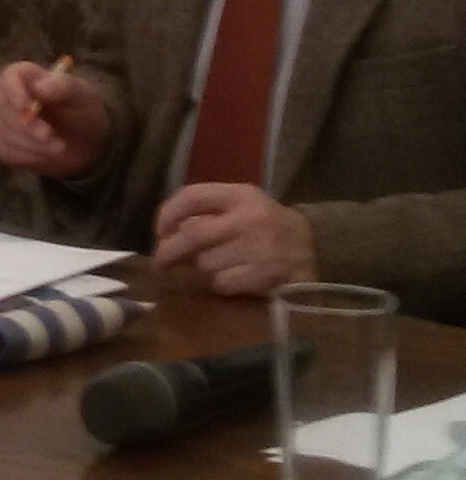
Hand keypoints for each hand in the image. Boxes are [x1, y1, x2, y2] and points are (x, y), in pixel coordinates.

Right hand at [0, 61, 109, 179]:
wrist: (84, 142)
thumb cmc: (82, 111)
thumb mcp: (82, 96)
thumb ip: (63, 86)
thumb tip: (39, 86)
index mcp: (26, 76)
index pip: (9, 77)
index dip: (13, 91)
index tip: (25, 106)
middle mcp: (8, 95)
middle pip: (4, 109)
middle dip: (28, 126)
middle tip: (51, 136)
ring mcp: (2, 120)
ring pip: (4, 133)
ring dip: (33, 144)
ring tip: (59, 148)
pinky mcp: (3, 143)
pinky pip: (6, 151)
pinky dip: (29, 157)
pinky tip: (47, 155)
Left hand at [151, 183, 316, 296]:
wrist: (320, 247)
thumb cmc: (269, 226)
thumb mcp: (243, 206)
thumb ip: (209, 211)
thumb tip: (169, 233)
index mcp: (240, 195)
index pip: (192, 196)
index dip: (168, 213)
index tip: (160, 231)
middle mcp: (248, 218)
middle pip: (193, 235)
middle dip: (169, 251)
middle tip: (160, 263)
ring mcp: (259, 247)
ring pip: (206, 263)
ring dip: (203, 269)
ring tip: (219, 266)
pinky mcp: (266, 275)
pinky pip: (223, 284)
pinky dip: (221, 284)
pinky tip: (235, 279)